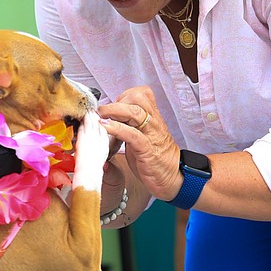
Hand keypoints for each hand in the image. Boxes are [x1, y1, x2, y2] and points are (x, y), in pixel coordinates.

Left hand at [98, 87, 181, 201]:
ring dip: (113, 111)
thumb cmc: (154, 157)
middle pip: (138, 97)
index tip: (112, 106)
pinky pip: (132, 134)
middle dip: (117, 101)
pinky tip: (105, 128)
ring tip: (100, 116)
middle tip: (102, 111)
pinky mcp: (147, 149)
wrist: (171, 176)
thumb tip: (108, 119)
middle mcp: (153, 122)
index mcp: (152, 117)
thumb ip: (129, 125)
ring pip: (135, 112)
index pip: (141, 94)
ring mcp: (150, 134)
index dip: (124, 96)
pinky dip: (116, 128)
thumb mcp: (141, 135)